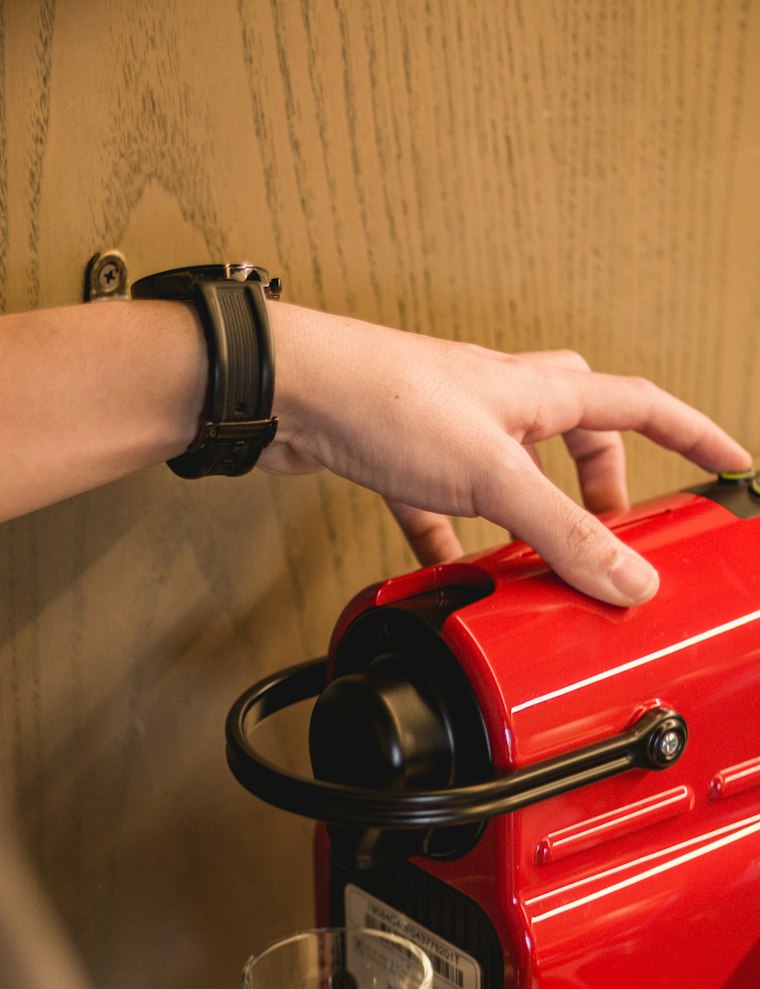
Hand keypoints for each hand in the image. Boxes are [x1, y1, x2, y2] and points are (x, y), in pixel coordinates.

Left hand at [263, 303, 752, 605]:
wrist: (290, 394)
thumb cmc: (384, 400)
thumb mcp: (494, 475)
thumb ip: (562, 531)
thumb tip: (629, 578)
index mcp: (538, 392)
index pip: (640, 405)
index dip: (691, 434)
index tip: (728, 462)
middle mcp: (498, 402)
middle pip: (577, 431)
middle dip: (604, 480)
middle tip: (612, 529)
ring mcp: (448, 430)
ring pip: (510, 472)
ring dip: (529, 514)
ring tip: (537, 561)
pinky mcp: (399, 458)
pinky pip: (440, 505)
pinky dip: (453, 539)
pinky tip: (451, 571)